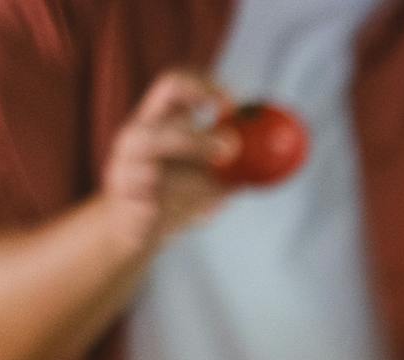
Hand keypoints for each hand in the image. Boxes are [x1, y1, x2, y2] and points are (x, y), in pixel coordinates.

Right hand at [98, 70, 236, 254]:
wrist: (134, 230)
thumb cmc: (176, 197)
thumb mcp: (212, 176)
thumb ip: (236, 163)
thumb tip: (278, 156)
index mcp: (158, 120)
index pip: (174, 85)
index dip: (203, 87)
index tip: (233, 104)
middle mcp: (136, 136)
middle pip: (159, 131)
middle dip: (195, 141)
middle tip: (230, 150)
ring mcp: (124, 167)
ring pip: (160, 173)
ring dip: (193, 188)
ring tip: (209, 201)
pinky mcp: (124, 198)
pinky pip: (158, 205)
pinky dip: (182, 211)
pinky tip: (186, 216)